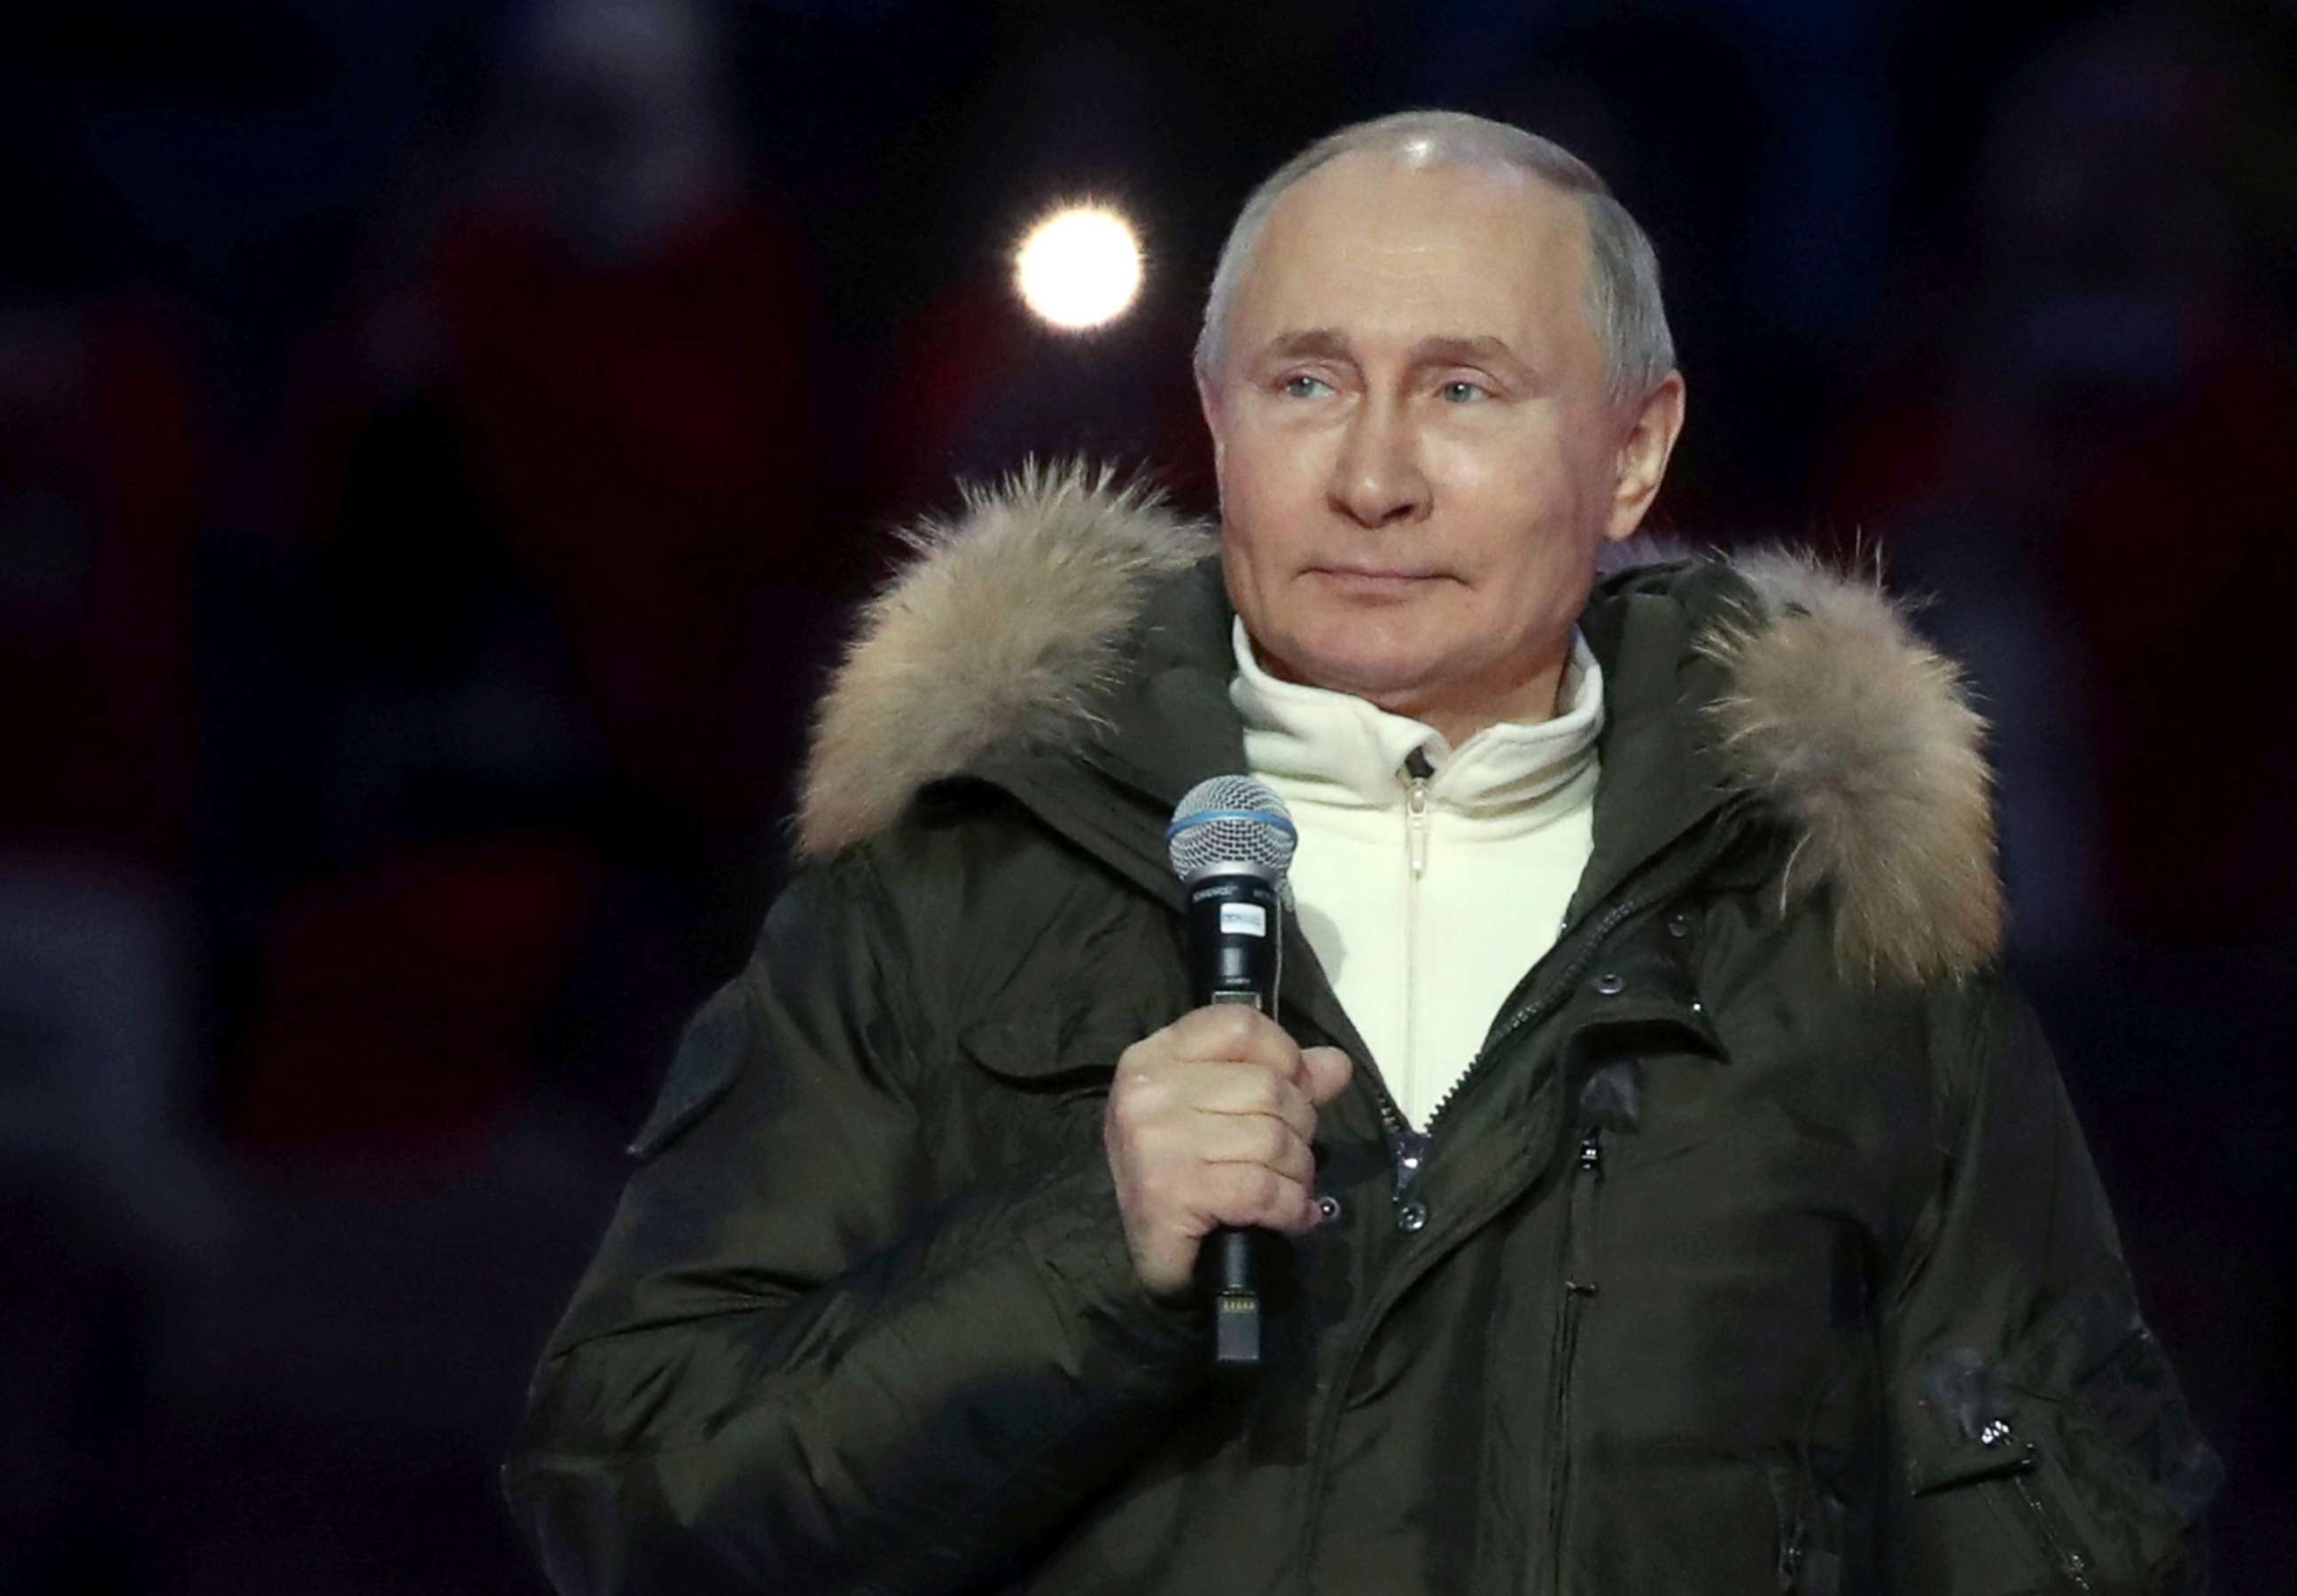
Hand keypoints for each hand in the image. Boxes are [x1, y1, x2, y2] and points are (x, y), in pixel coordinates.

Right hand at [1102, 1005, 1353, 1298]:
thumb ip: (1278, 1079)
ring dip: (1297, 1172)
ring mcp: (1157, 1141)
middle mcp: (1149, 1091)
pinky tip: (1290, 1215)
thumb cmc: (1177, 1172)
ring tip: (1289, 1187)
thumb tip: (1336, 1065)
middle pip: (1267, 1086)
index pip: (1239, 1025)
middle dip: (1298, 1126)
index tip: (1294, 1090)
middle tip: (1290, 1156)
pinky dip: (1290, 1206)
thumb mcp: (1218, 1109)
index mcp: (1155, 1057)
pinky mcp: (1172, 1192)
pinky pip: (1262, 1189)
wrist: (1135, 1252)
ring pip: (1272, 1139)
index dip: (1285, 1056)